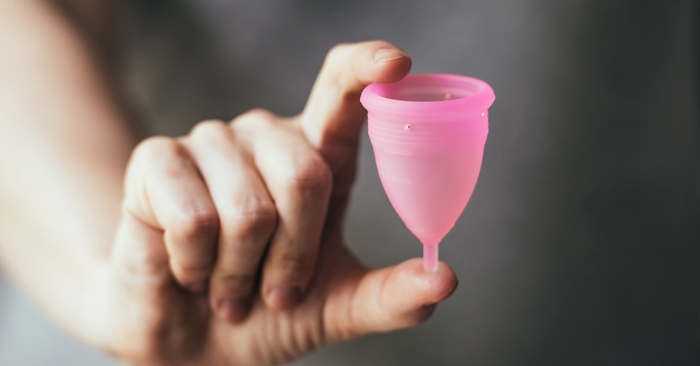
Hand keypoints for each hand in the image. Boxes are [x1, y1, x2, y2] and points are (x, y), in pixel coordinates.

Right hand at [104, 41, 457, 365]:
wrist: (192, 340)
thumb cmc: (267, 311)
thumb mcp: (338, 307)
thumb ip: (391, 296)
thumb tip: (445, 279)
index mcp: (316, 157)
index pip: (341, 90)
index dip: (365, 68)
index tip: (397, 62)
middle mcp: (266, 138)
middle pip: (305, 173)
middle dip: (294, 256)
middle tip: (274, 292)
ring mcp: (210, 142)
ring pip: (247, 207)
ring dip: (241, 271)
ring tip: (228, 285)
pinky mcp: (157, 158)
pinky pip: (193, 217)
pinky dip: (196, 265)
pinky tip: (189, 269)